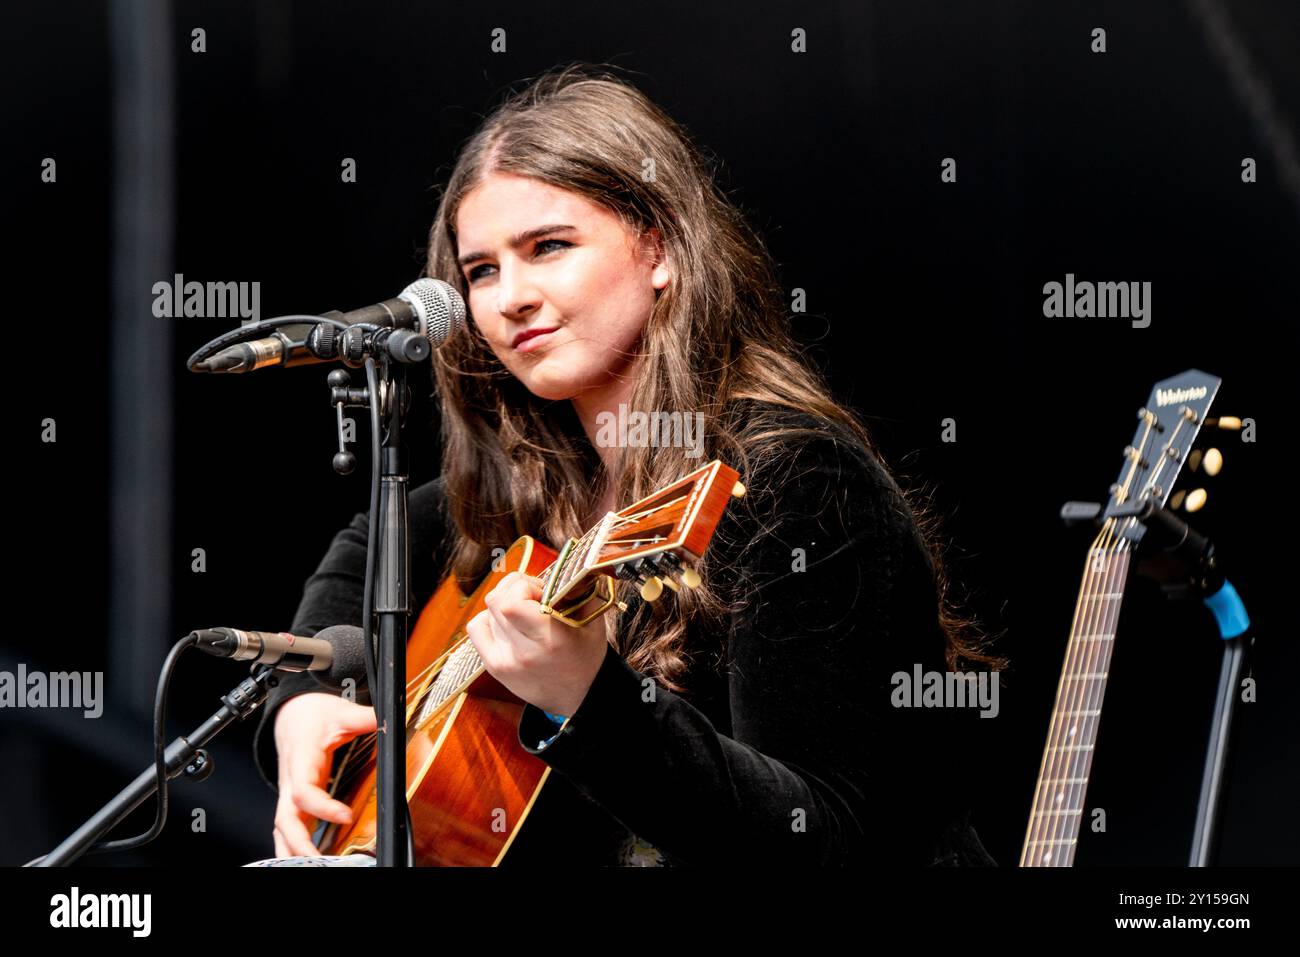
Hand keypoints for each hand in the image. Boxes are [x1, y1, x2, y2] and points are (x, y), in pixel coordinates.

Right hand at [272, 692, 376, 856]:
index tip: (345, 815)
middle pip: (285, 818)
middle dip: (299, 842)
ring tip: (311, 865)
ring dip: (291, 849)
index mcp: (301, 761)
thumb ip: (365, 717)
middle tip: (319, 860)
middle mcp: (291, 780)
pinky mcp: (294, 797)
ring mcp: (290, 791)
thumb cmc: (311, 715)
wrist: (292, 712)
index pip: (304, 792)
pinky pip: (288, 825)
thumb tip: (391, 720)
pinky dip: (291, 844)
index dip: (322, 807)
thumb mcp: (340, 712)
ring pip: (282, 826)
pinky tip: (305, 859)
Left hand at [466, 571, 609, 717]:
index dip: (524, 586)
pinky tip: (507, 624)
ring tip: (524, 613)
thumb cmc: (586, 657)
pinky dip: (488, 619)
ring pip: (487, 611)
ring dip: (505, 604)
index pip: (511, 602)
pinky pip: (477, 628)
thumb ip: (579, 592)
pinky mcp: (494, 666)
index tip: (542, 592)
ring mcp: (504, 661)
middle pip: (496, 600)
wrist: (578, 698)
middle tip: (533, 596)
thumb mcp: (594, 623)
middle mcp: (523, 652)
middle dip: (514, 588)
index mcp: (550, 640)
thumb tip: (564, 568)